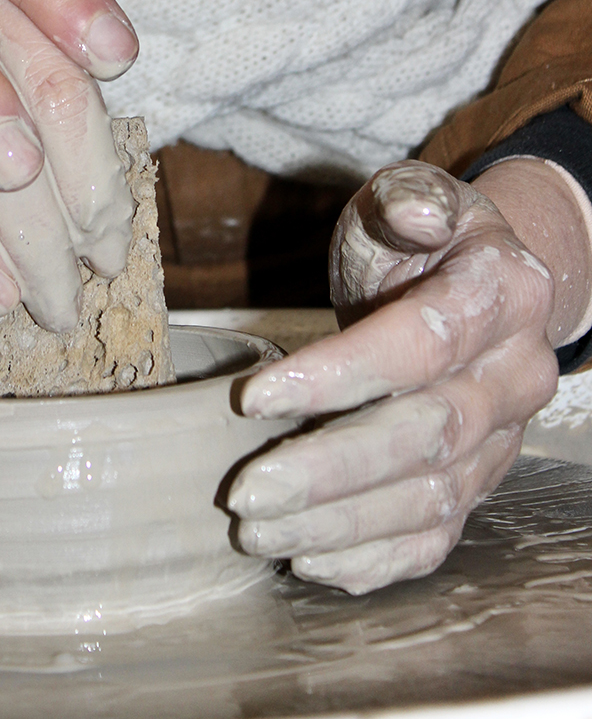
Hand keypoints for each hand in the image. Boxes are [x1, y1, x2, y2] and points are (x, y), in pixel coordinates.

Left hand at [228, 158, 589, 593]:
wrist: (477, 286)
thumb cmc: (420, 242)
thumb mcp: (408, 198)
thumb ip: (406, 200)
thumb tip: (412, 214)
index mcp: (500, 294)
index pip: (418, 344)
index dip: (335, 376)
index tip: (252, 400)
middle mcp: (513, 375)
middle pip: (424, 435)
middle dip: (329, 469)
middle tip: (245, 491)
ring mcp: (503, 438)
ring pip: (430, 498)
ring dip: (339, 523)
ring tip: (258, 531)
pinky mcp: (479, 479)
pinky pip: (440, 533)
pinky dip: (376, 558)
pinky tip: (312, 560)